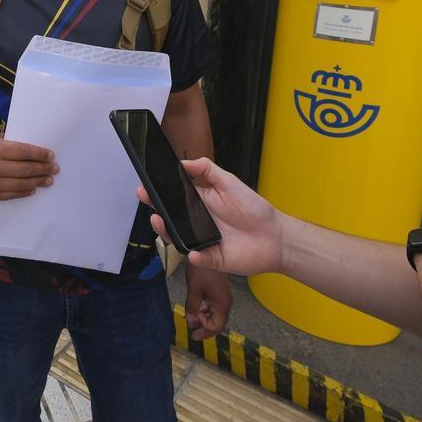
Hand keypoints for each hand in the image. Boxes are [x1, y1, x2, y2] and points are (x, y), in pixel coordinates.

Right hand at [0, 132, 57, 199]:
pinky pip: (11, 194)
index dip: (39, 155)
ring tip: (49, 180)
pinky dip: (24, 191)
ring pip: (21, 184)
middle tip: (54, 169)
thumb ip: (14, 144)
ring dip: (38, 182)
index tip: (51, 156)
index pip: (23, 153)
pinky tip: (33, 188)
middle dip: (43, 169)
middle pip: (25, 169)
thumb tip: (37, 152)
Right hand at [136, 157, 282, 276]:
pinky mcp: (212, 259)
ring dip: (166, 231)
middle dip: (155, 210)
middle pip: (170, 219)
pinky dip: (194, 256)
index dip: (158, 194)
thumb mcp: (230, 182)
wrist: (275, 236)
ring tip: (159, 221)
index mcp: (200, 204)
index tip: (145, 186)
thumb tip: (184, 162)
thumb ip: (207, 170)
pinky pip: (198, 259)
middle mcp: (197, 223)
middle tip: (146, 200)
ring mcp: (202, 242)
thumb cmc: (254, 210)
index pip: (174, 199)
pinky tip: (193, 252)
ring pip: (178, 239)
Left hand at [185, 264, 232, 340]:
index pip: (217, 326)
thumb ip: (192, 307)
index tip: (193, 327)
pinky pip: (214, 308)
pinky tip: (198, 310)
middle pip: (218, 323)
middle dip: (205, 328)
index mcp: (222, 304)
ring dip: (205, 320)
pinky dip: (206, 312)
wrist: (207, 252)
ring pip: (216, 316)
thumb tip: (190, 320)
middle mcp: (226, 303)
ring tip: (192, 320)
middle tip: (193, 332)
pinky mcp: (220, 292)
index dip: (205, 329)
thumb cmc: (201, 270)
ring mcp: (224, 297)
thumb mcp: (194, 290)